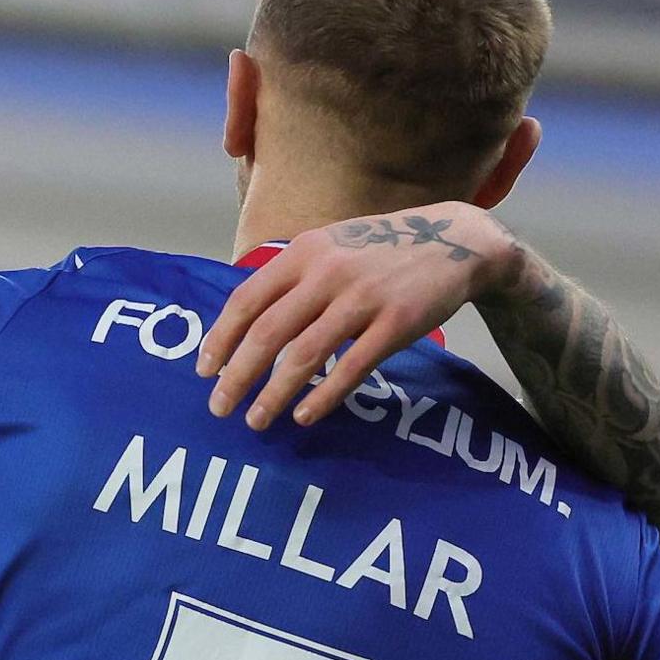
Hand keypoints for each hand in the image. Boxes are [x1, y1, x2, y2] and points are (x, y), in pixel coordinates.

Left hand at [196, 202, 518, 429]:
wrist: (455, 239)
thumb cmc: (381, 248)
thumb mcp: (329, 246)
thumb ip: (291, 276)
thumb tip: (246, 319)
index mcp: (302, 253)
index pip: (246, 299)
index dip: (221, 338)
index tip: (204, 370)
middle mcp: (326, 273)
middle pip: (268, 332)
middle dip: (237, 375)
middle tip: (219, 407)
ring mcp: (361, 298)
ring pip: (305, 354)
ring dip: (274, 393)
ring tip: (257, 420)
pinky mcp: (395, 323)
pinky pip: (351, 366)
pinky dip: (324, 395)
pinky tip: (305, 415)